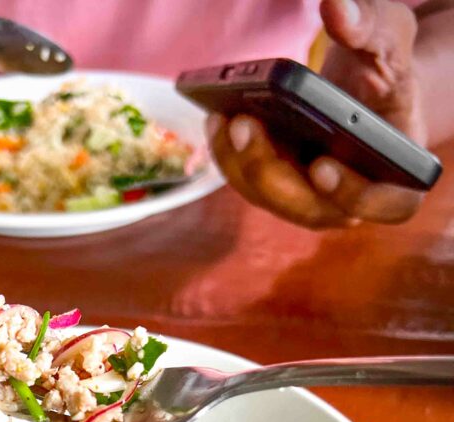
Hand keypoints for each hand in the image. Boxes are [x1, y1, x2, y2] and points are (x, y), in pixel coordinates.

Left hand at [207, 0, 425, 228]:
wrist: (364, 87)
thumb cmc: (385, 69)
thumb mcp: (389, 40)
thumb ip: (371, 27)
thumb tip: (336, 7)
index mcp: (397, 180)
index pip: (384, 204)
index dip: (354, 194)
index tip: (323, 168)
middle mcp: (350, 203)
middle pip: (309, 208)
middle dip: (270, 170)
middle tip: (245, 124)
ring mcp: (310, 200)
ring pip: (270, 198)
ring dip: (241, 162)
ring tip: (223, 117)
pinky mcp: (279, 187)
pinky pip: (249, 182)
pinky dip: (231, 155)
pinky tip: (217, 117)